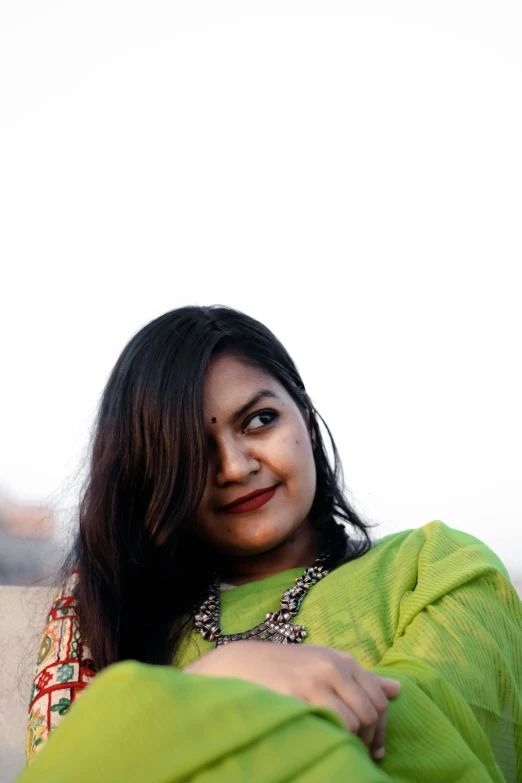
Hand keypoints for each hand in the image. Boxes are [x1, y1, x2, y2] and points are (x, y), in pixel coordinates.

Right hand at [184, 641, 399, 759]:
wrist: (240, 663)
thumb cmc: (285, 667)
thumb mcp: (323, 663)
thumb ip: (359, 677)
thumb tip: (397, 689)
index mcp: (342, 660)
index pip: (379, 699)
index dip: (381, 730)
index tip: (375, 749)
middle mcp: (333, 667)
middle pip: (370, 713)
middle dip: (368, 740)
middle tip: (357, 754)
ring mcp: (314, 681)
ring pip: (352, 723)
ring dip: (349, 742)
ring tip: (338, 747)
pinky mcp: (297, 696)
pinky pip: (329, 725)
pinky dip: (332, 739)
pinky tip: (323, 741)